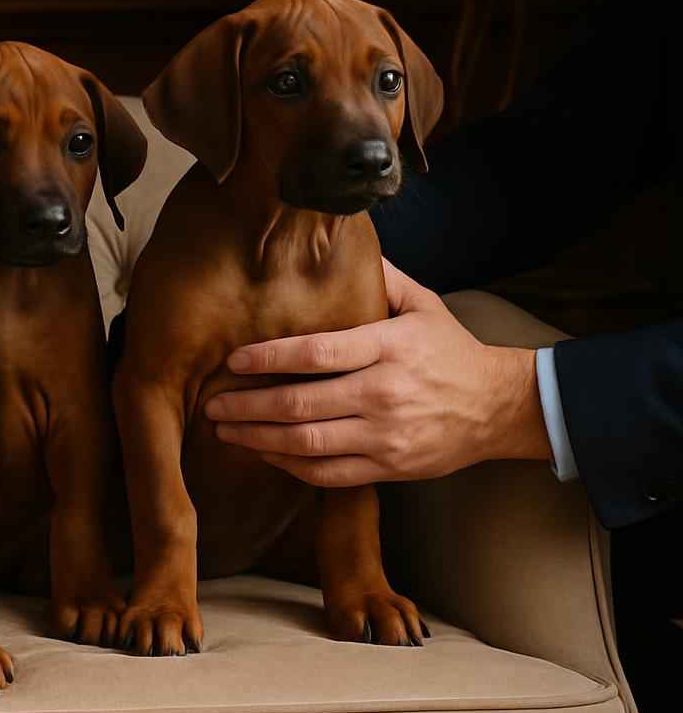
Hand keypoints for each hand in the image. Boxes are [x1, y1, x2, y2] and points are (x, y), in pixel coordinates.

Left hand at [204, 259, 549, 486]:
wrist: (500, 408)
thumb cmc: (450, 350)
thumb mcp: (422, 304)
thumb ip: (379, 277)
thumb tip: (338, 238)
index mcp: (389, 347)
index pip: (318, 352)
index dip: (269, 357)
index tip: (232, 360)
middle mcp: (385, 393)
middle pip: (301, 403)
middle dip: (247, 406)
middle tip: (211, 404)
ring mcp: (387, 435)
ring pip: (308, 443)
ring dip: (258, 438)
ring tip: (224, 430)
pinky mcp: (389, 468)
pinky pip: (328, 473)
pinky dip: (289, 465)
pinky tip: (264, 452)